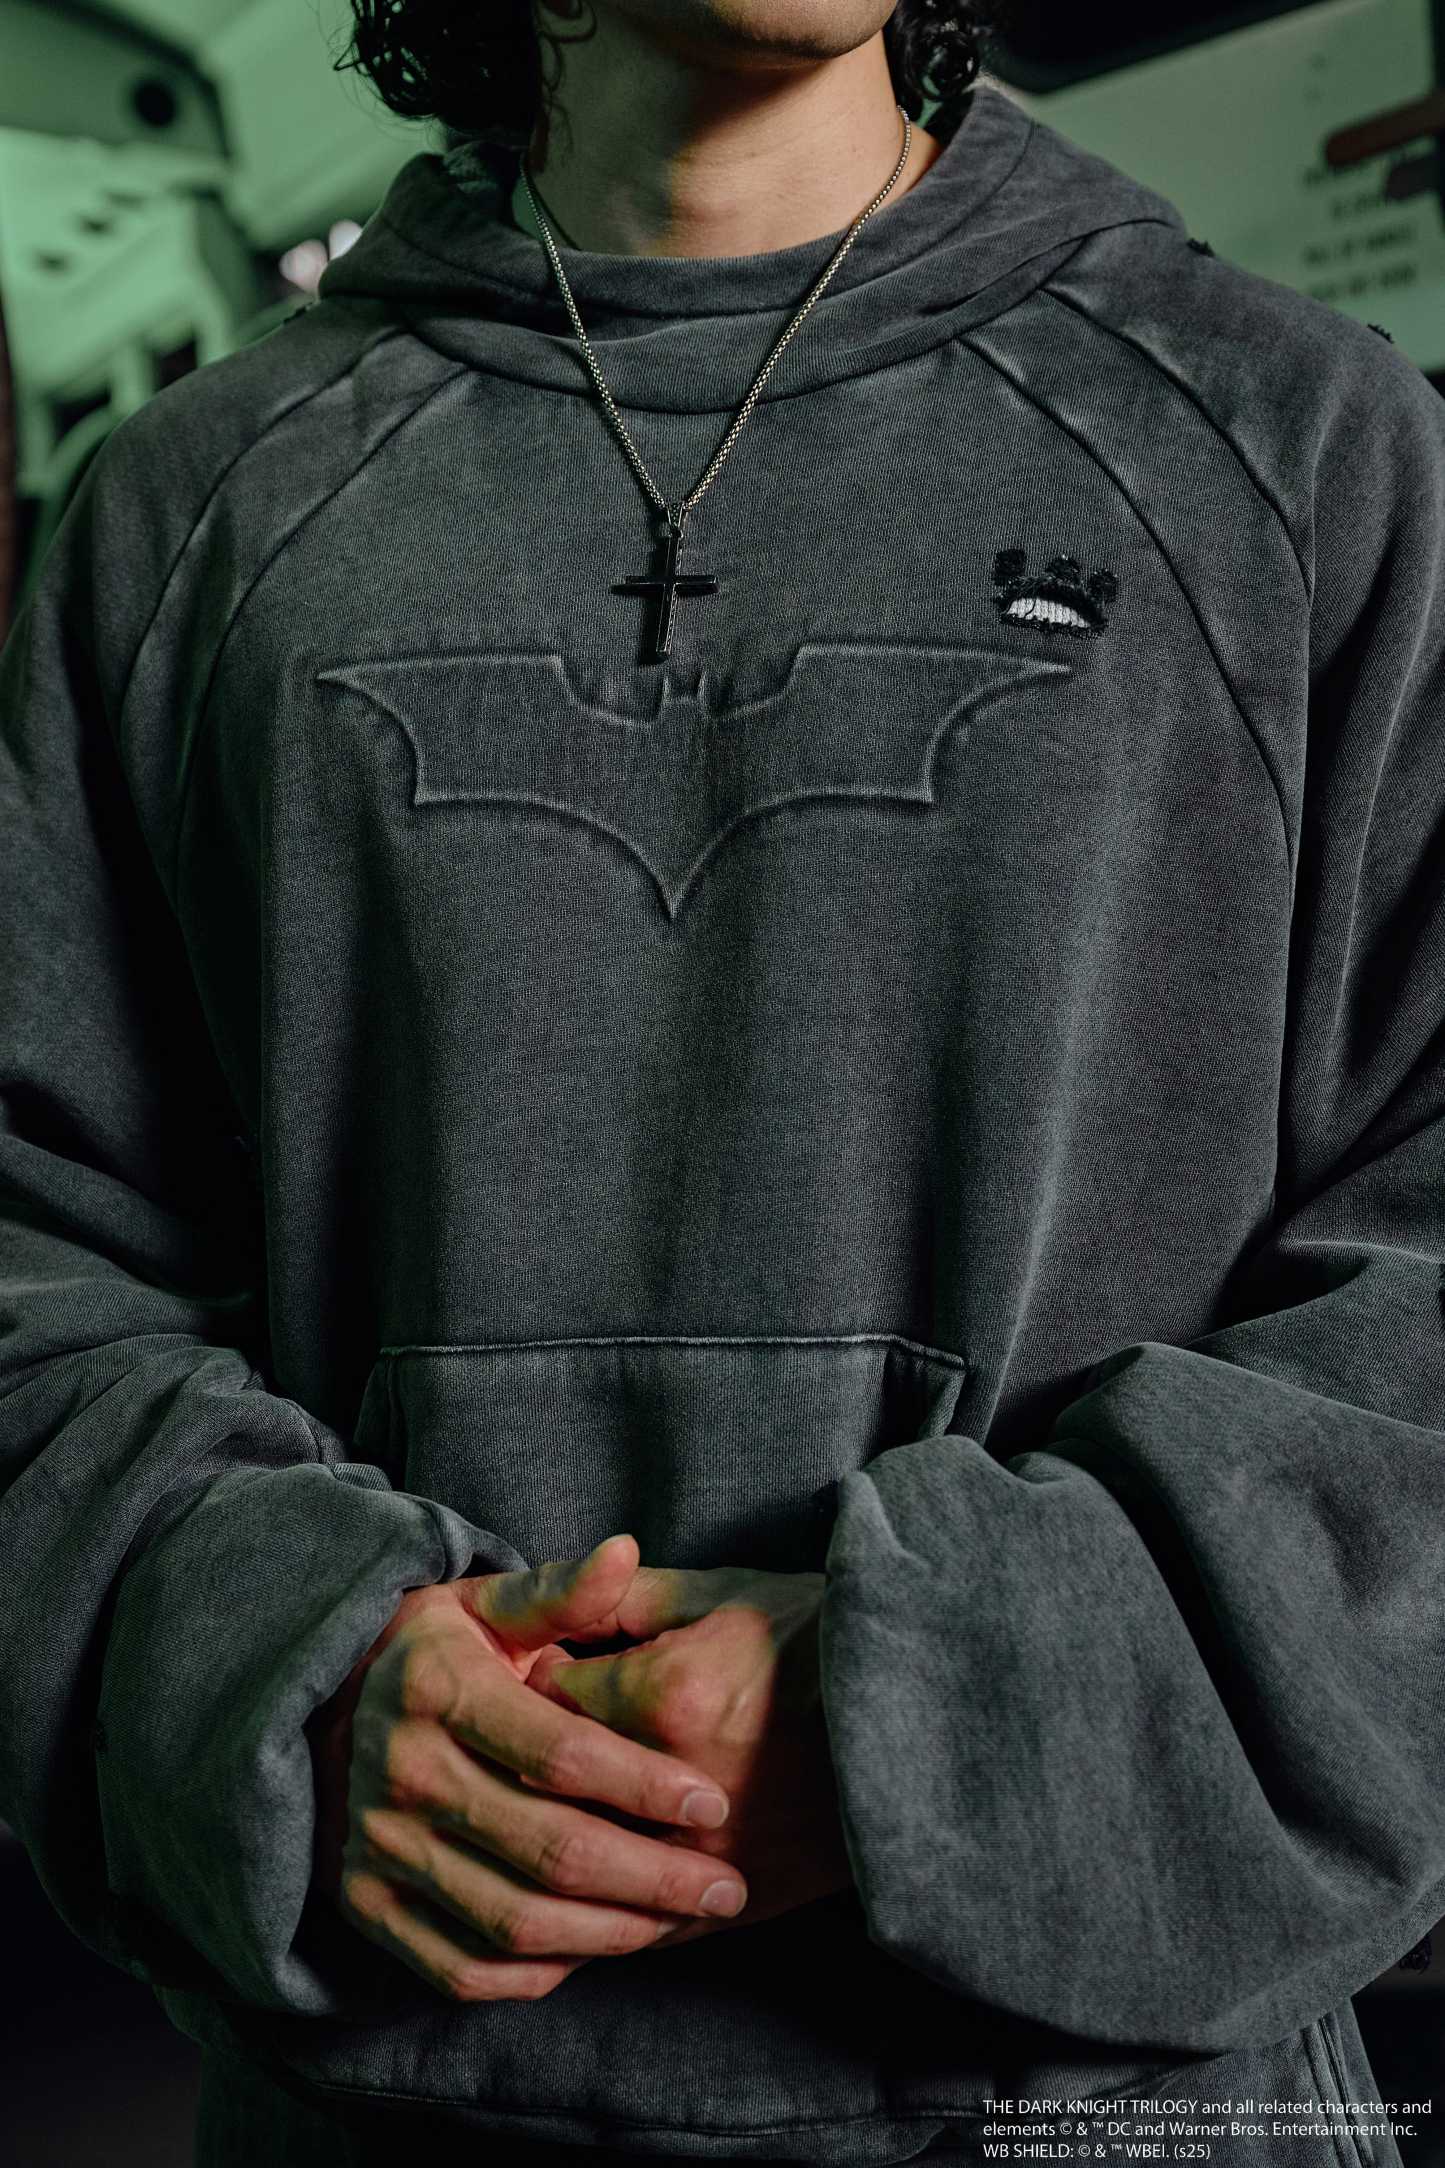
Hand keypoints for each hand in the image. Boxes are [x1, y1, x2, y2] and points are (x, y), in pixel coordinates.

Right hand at [308, 1534, 748, 2002]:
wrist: (314, 1712)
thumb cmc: (431, 1653)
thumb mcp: (483, 1606)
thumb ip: (559, 1593)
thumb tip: (626, 1553)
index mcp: (437, 1690)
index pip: (560, 1753)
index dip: (644, 1784)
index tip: (714, 1802)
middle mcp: (402, 1776)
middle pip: (548, 1848)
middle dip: (652, 1876)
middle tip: (726, 1884)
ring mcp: (380, 1852)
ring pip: (515, 1920)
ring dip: (613, 1933)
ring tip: (684, 1919)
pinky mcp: (369, 1909)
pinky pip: (466, 1967)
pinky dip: (542, 1973)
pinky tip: (603, 1947)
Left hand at [527, 1565, 853, 1951]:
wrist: (922, 1729)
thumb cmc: (826, 1645)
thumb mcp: (730, 1594)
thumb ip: (633, 1595)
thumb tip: (563, 1600)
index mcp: (666, 1698)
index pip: (545, 1693)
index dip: (536, 1675)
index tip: (542, 1666)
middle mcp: (670, 1788)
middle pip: (545, 1784)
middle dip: (528, 1758)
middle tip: (532, 1734)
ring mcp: (697, 1859)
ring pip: (575, 1868)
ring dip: (547, 1840)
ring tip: (546, 1805)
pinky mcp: (724, 1905)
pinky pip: (625, 1927)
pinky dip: (591, 1912)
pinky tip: (575, 1885)